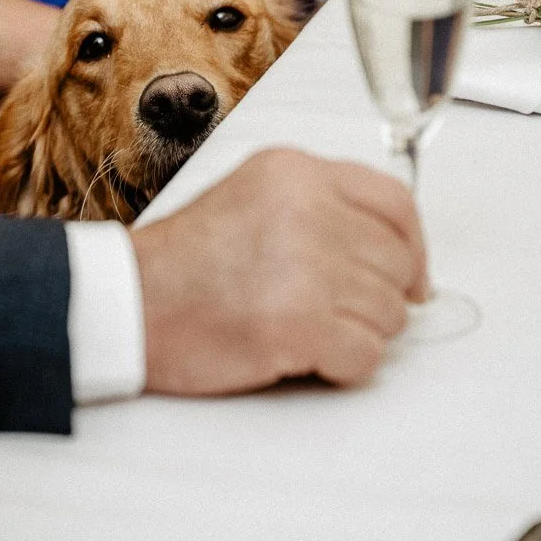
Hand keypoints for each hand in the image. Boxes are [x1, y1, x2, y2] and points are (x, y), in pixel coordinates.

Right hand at [131, 149, 427, 394]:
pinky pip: (365, 357)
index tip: (410, 278)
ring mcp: (304, 267)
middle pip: (398, 264)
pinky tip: (302, 354)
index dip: (414, 249)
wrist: (126, 303)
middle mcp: (305, 210)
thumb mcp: (253, 196)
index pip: (395, 204)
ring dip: (356, 333)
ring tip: (303, 329)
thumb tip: (397, 253)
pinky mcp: (297, 324)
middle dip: (376, 298)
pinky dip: (343, 367)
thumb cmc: (183, 263)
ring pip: (389, 315)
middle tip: (333, 311)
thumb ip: (320, 207)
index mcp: (294, 173)